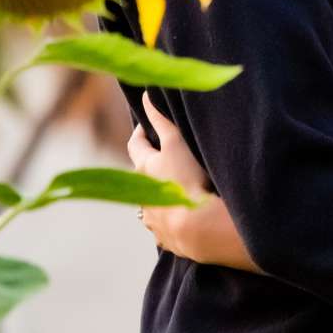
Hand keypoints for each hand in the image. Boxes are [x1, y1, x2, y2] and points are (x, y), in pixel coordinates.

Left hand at [125, 96, 260, 272]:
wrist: (197, 227)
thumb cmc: (187, 179)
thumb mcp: (176, 144)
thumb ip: (161, 120)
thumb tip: (146, 96)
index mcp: (144, 168)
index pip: (135, 144)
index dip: (140, 132)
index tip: (146, 126)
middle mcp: (142, 193)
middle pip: (142, 174)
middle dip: (151, 163)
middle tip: (166, 155)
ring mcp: (152, 218)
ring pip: (150, 202)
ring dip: (158, 194)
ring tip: (176, 189)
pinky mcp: (164, 236)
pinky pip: (163, 226)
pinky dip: (169, 219)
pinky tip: (181, 218)